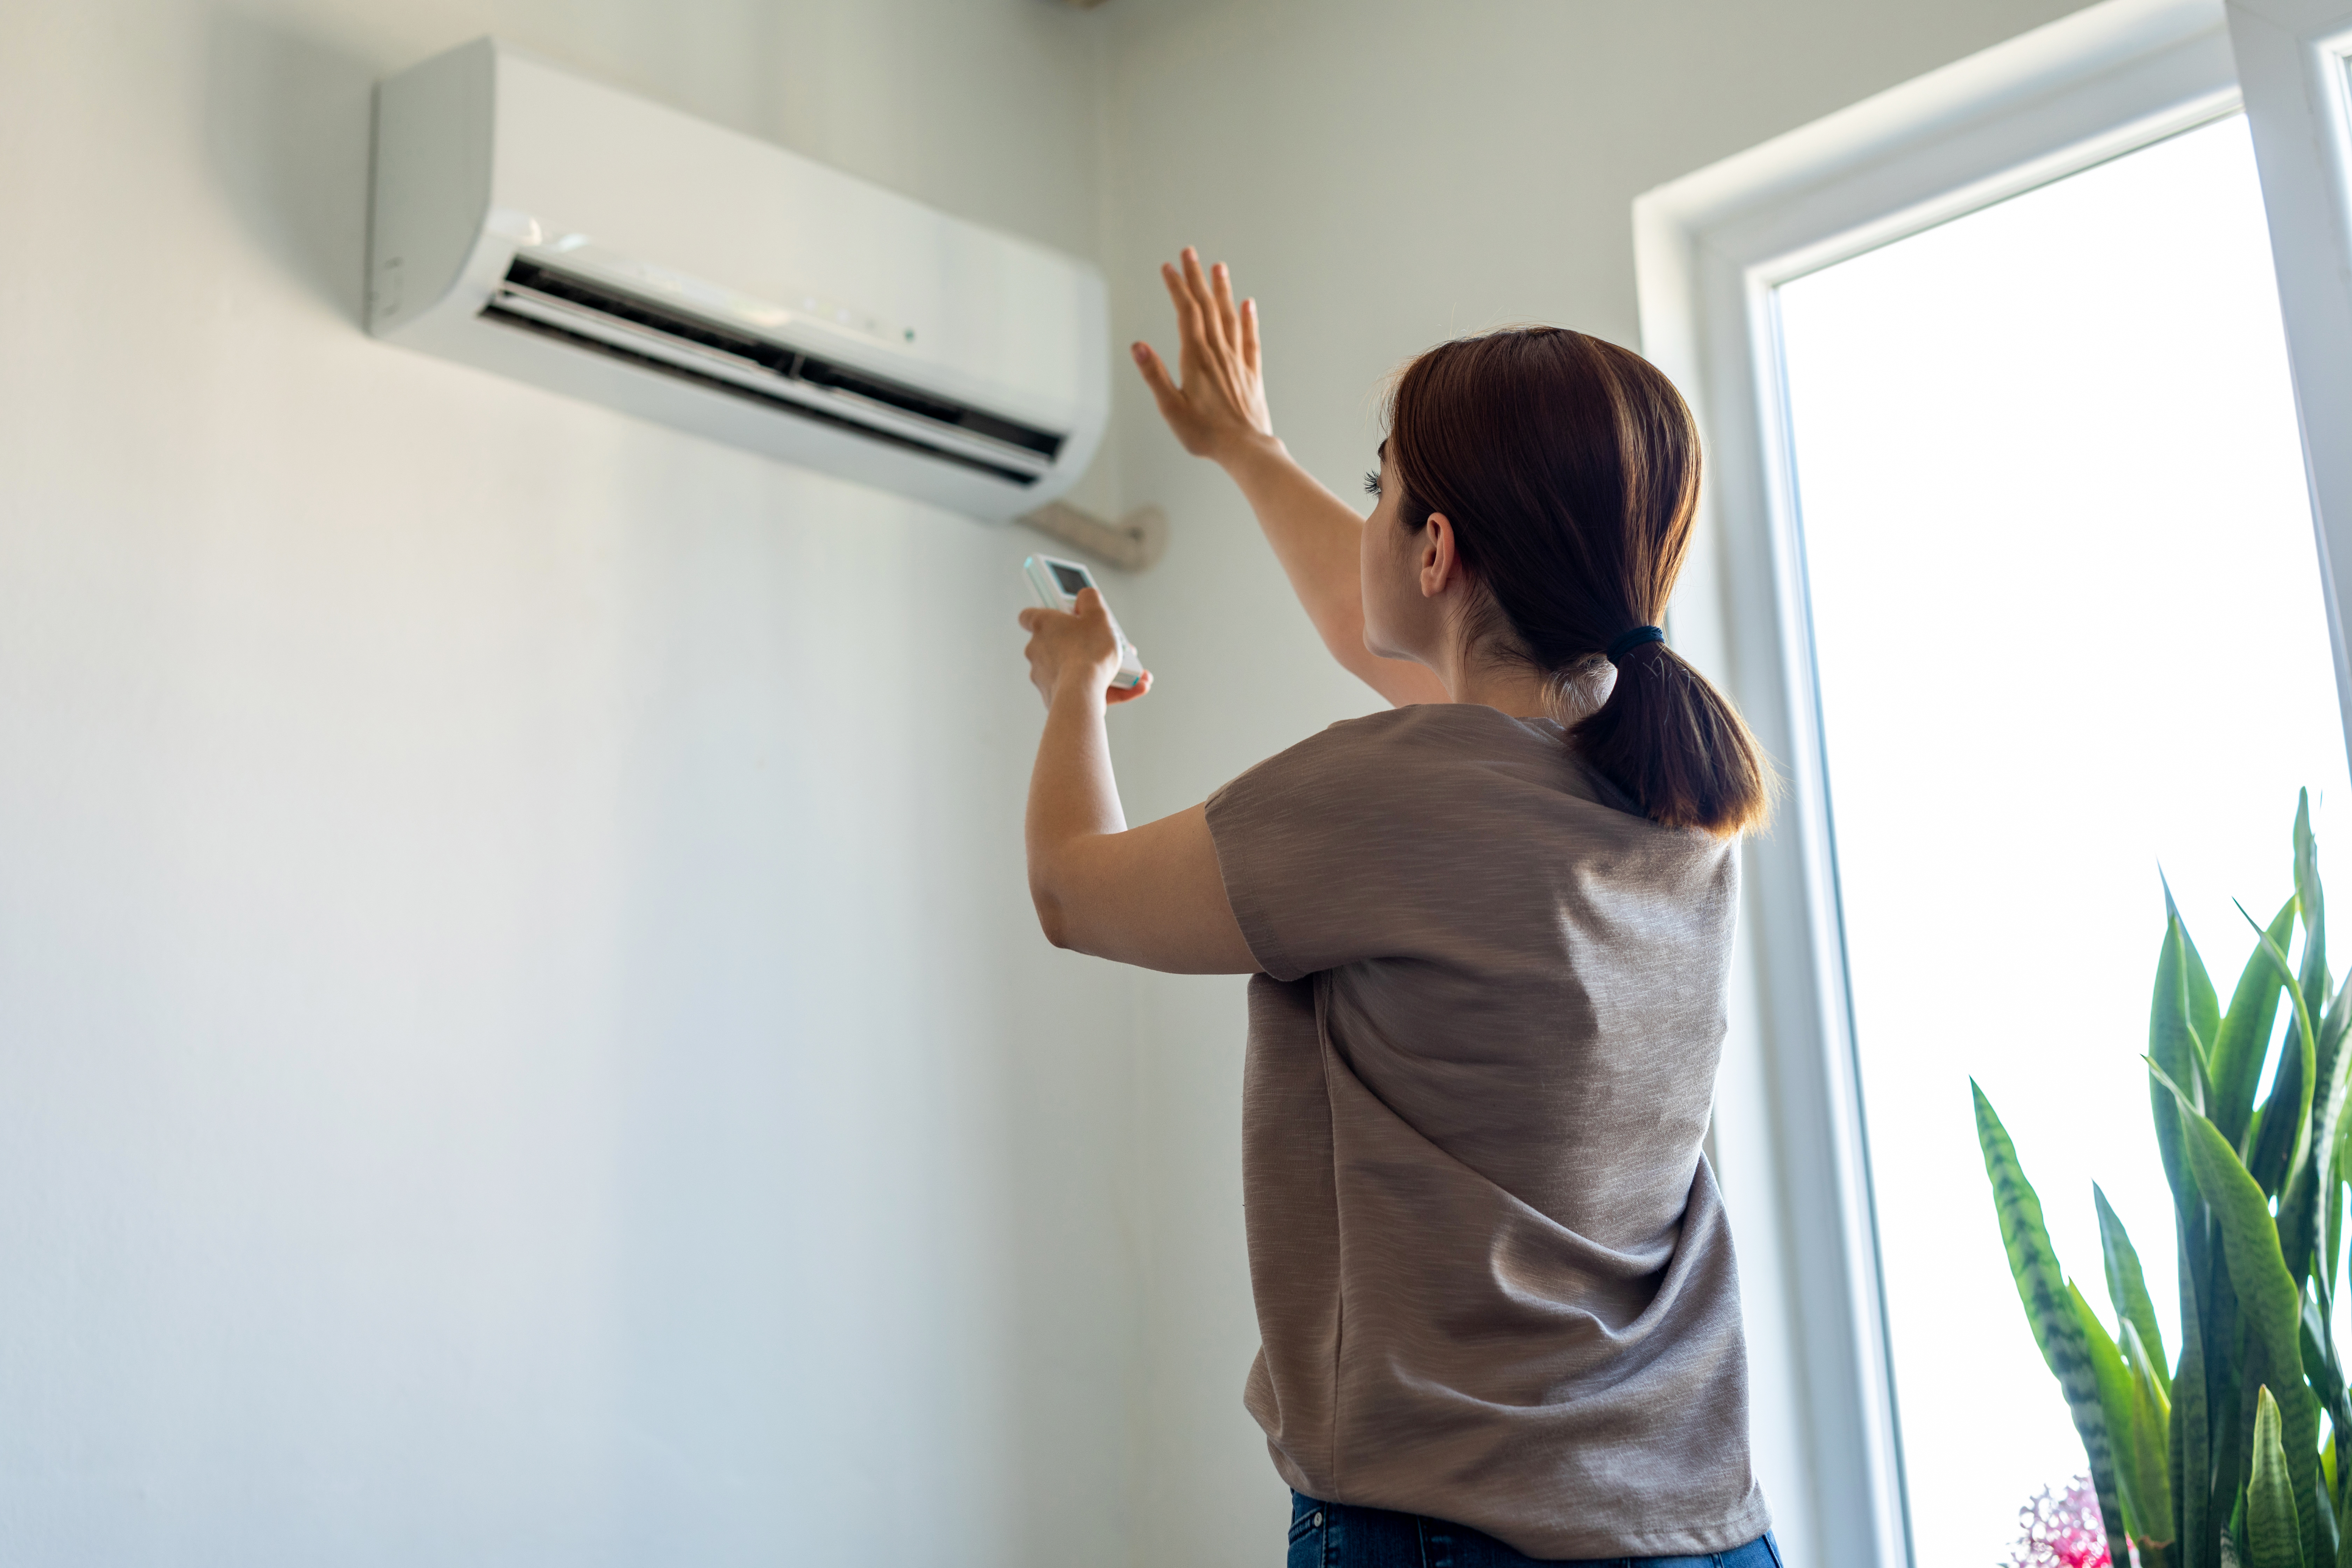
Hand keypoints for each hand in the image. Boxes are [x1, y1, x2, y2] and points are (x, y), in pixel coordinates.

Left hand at [1019, 587, 1152, 708]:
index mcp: (1042, 626)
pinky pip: (1082, 689)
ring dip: (1099, 668)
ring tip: (1129, 669)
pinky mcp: (1054, 697)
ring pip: (1074, 667)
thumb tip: (1085, 596)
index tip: (1061, 615)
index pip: (1029, 615)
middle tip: (1108, 643)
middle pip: (1059, 642)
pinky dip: (1105, 688)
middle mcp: (1037, 650)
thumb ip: (1090, 599)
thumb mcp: (1097, 615)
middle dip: (1085, 643)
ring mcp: (1043, 675)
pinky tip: (1134, 685)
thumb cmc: (1088, 652)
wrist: (1081, 694)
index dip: (1045, 614)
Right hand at [1132, 248, 1274, 464]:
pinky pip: (1250, 339)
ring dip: (1222, 290)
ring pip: (1229, 317)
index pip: (1186, 312)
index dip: (1176, 287)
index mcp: (1196, 358)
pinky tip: (1248, 304)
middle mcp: (1218, 353)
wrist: (1246, 449)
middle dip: (1196, 278)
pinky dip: (1248, 319)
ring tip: (1219, 267)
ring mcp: (1237, 361)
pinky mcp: (1251, 373)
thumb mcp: (1171, 408)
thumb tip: (1138, 346)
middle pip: (1207, 306)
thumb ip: (1155, 375)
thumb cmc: (1205, 434)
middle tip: (1190, 252)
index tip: (1168, 267)